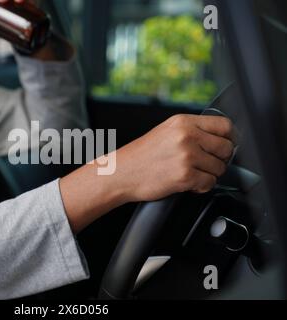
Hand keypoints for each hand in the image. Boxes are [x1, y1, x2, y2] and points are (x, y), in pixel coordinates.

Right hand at [115, 114, 234, 201]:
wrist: (120, 173)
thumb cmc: (140, 156)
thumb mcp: (165, 132)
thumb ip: (191, 131)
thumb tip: (220, 139)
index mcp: (183, 122)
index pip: (224, 125)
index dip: (230, 137)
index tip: (226, 145)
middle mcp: (187, 136)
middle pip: (226, 147)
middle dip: (219, 159)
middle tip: (205, 163)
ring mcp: (187, 156)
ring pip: (220, 168)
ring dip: (209, 174)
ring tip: (191, 173)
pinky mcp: (185, 176)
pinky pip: (209, 183)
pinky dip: (201, 186)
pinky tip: (187, 183)